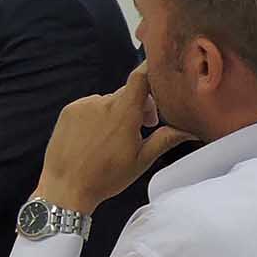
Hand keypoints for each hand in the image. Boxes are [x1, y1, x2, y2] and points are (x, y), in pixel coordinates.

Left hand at [35, 63, 191, 212]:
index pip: (141, 77)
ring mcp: (83, 105)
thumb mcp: (141, 160)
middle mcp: (102, 103)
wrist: (65, 187)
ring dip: (116, 112)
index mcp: (124, 113)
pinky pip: (89, 105)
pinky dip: (97, 115)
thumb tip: (191, 129)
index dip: (152, 68)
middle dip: (139, 105)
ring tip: (114, 138)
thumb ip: (166, 139)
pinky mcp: (69, 110)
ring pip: (108, 100)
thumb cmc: (106, 177)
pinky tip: (96, 137)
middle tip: (143, 127)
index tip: (160, 69)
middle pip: (128, 93)